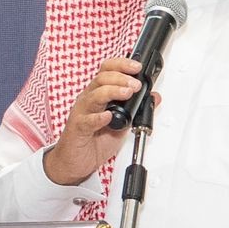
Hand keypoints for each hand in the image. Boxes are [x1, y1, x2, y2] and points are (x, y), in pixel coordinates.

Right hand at [43, 58, 142, 185]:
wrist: (75, 162)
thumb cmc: (93, 141)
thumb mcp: (122, 124)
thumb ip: (136, 110)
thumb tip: (153, 97)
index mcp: (98, 95)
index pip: (107, 71)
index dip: (122, 65)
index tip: (137, 67)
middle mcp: (89, 100)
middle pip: (102, 78)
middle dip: (121, 78)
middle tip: (135, 85)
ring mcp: (82, 112)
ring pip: (95, 95)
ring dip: (113, 91)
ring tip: (127, 93)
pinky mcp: (78, 128)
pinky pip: (87, 120)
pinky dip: (98, 117)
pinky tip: (108, 117)